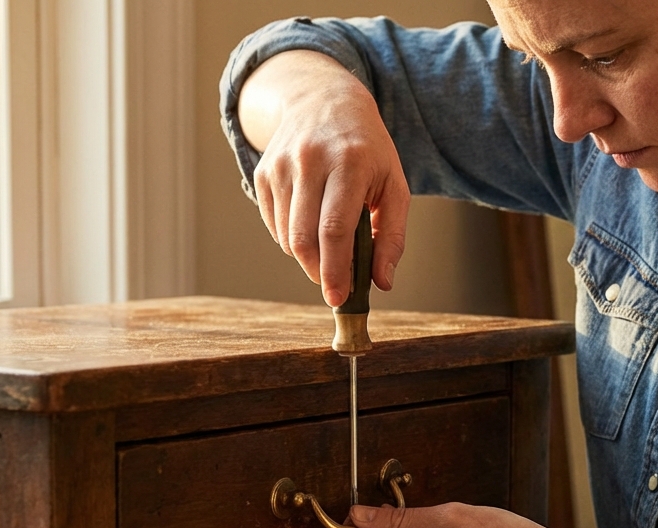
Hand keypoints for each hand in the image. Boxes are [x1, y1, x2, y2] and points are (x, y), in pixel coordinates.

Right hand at [239, 50, 410, 306]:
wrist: (324, 99)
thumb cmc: (366, 148)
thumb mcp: (394, 183)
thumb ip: (392, 235)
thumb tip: (382, 282)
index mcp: (349, 162)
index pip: (334, 228)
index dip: (335, 269)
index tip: (339, 297)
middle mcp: (310, 160)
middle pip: (304, 237)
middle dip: (319, 272)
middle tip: (334, 286)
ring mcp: (281, 165)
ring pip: (287, 236)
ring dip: (307, 257)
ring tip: (329, 248)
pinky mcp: (263, 172)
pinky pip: (275, 224)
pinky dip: (292, 239)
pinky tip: (311, 226)